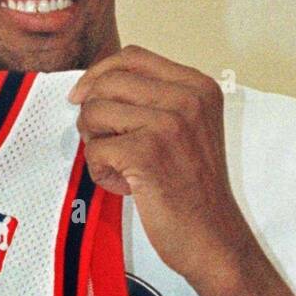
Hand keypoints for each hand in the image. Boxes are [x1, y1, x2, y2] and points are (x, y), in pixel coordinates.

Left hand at [67, 45, 255, 293]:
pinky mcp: (147, 153)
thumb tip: (95, 86)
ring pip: (95, 112)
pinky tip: (125, 185)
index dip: (98, 74)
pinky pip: (95, 149)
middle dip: (93, 114)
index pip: (132, 57)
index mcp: (198, 87)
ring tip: (120, 167)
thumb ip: (153, 102)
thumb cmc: (193, 191)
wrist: (213, 239)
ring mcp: (168, 124)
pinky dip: (100, 171)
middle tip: (106, 145)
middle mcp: (187, 98)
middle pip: (108, 82)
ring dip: (96, 144)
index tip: (83, 97)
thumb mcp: (186, 130)